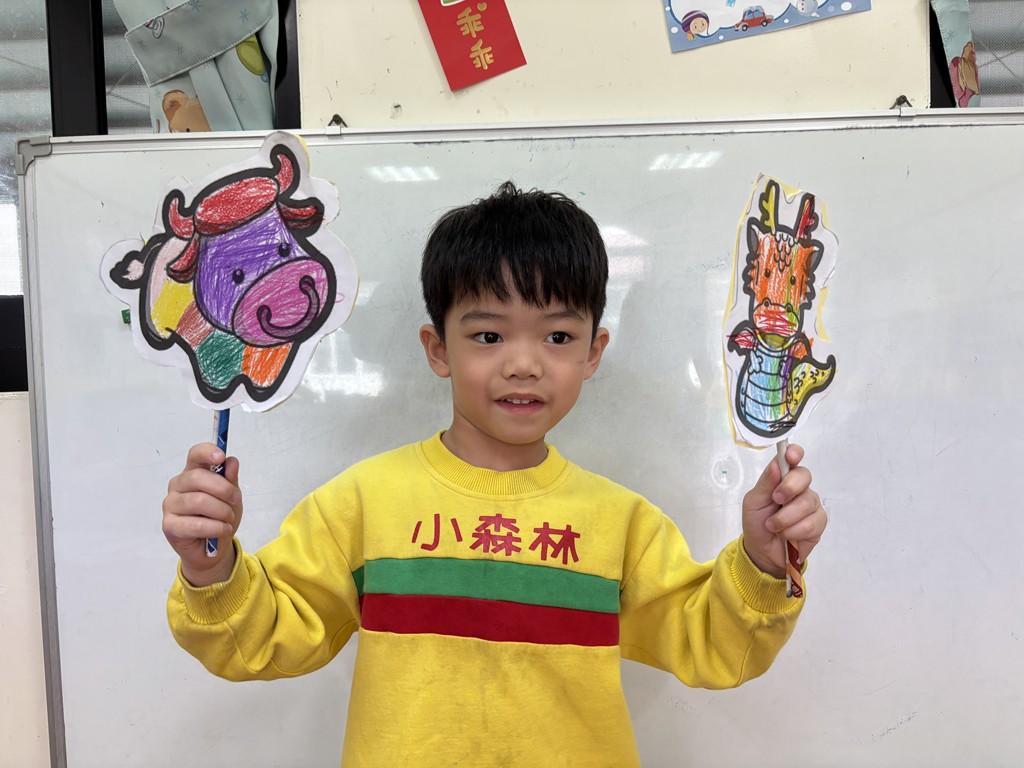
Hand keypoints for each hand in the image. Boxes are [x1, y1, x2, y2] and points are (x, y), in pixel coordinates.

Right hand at [162, 443, 243, 586]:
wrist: (213, 549)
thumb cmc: (220, 517)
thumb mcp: (232, 497)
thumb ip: (230, 480)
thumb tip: (231, 461)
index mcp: (192, 472)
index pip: (195, 454)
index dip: (207, 452)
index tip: (221, 457)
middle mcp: (177, 485)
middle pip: (198, 477)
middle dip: (223, 489)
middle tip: (236, 500)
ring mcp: (170, 505)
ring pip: (199, 501)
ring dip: (221, 511)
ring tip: (228, 519)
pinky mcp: (169, 525)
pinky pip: (196, 524)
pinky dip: (216, 527)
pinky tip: (223, 529)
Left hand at [741, 444, 826, 578]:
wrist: (762, 550)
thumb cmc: (757, 522)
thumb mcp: (753, 502)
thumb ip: (765, 483)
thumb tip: (776, 464)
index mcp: (782, 478)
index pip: (793, 458)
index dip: (795, 453)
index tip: (791, 456)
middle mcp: (800, 488)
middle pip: (804, 476)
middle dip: (789, 488)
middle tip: (775, 500)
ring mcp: (811, 505)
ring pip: (807, 502)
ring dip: (785, 517)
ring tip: (773, 526)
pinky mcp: (819, 523)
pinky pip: (811, 523)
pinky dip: (794, 531)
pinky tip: (786, 535)